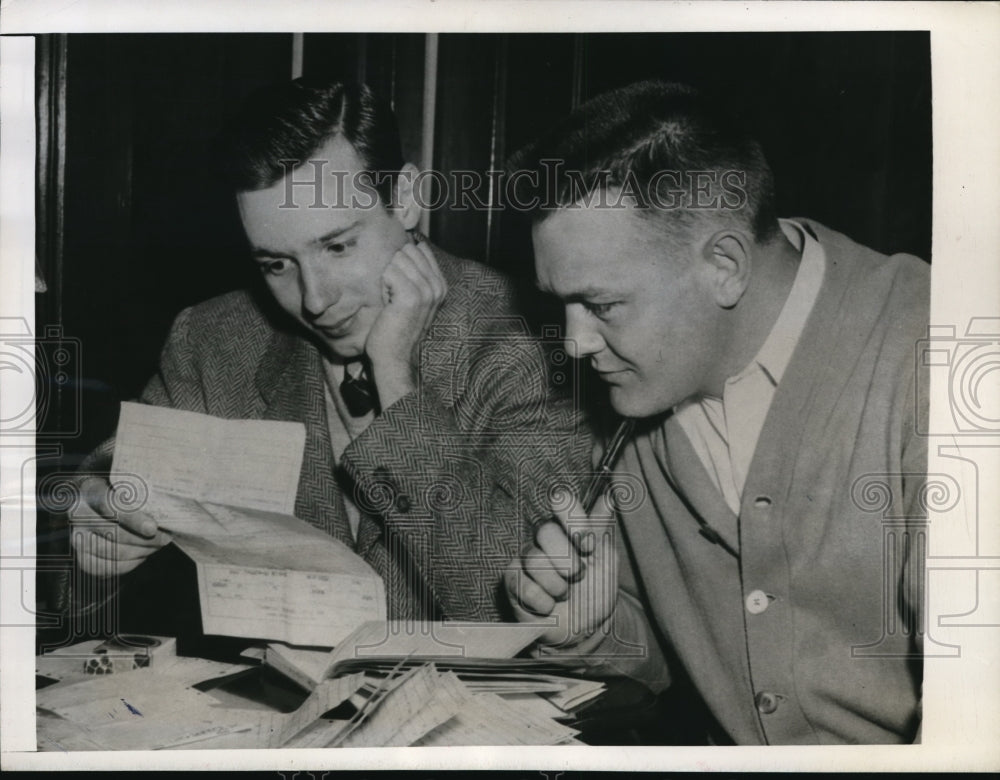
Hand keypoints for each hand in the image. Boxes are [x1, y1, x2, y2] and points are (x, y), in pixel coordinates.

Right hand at [69, 476, 171, 576]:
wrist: (99, 503)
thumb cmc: (122, 493)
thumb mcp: (129, 484)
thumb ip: (142, 492)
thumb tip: (171, 507)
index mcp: (90, 490)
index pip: (109, 505)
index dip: (132, 519)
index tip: (153, 528)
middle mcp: (78, 514)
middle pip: (112, 533)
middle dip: (143, 540)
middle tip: (165, 539)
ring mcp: (77, 537)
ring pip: (110, 552)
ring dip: (139, 552)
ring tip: (156, 546)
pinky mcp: (82, 557)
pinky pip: (105, 568)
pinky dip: (128, 565)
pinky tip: (142, 556)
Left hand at [365, 238, 447, 409]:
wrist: (394, 357)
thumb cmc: (397, 328)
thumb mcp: (414, 298)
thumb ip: (415, 273)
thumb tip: (406, 245)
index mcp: (440, 284)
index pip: (420, 249)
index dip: (402, 263)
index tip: (400, 286)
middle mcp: (437, 286)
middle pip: (407, 251)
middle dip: (394, 269)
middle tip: (393, 294)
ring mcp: (426, 291)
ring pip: (397, 259)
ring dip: (387, 278)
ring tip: (391, 300)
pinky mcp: (411, 296)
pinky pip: (389, 272)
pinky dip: (382, 286)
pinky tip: (387, 303)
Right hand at [504, 491, 618, 647]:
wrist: (581, 631)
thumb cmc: (594, 593)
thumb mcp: (605, 561)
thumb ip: (601, 529)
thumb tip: (609, 497)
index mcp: (568, 528)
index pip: (562, 502)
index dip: (574, 520)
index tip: (589, 545)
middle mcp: (544, 539)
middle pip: (545, 530)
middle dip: (567, 559)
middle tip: (578, 576)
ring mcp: (526, 559)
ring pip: (535, 560)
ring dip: (557, 585)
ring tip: (564, 594)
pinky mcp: (512, 581)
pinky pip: (524, 586)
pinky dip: (543, 602)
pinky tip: (549, 606)